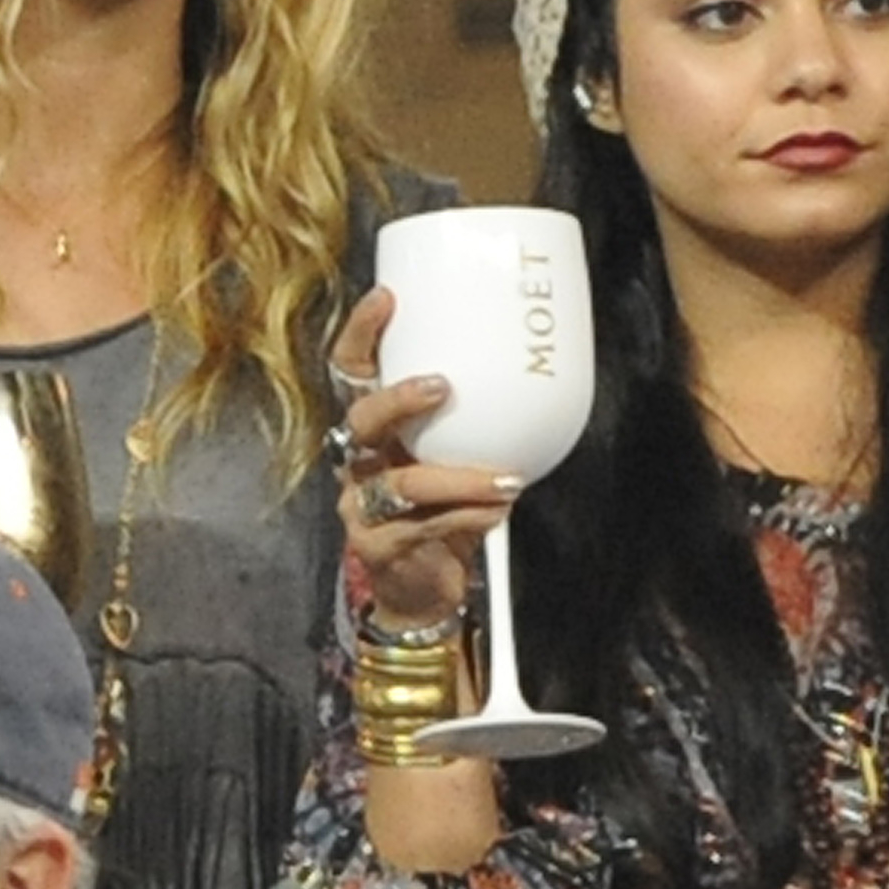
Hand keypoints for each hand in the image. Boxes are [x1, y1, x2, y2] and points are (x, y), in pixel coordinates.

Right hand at [328, 286, 519, 629]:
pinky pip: (424, 526)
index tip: (387, 298)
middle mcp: (357, 463)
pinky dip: (470, 517)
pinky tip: (498, 512)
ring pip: (401, 481)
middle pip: (361, 419)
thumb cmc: (443, 514)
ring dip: (460, 476)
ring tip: (507, 479)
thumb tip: (536, 378)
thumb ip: (478, 425)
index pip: (352, 374)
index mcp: (374, 432)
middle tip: (443, 386)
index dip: (362, 335)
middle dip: (399, 398)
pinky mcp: (376, 546)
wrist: (422, 590)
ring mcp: (360, 506)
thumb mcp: (456, 459)